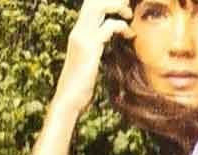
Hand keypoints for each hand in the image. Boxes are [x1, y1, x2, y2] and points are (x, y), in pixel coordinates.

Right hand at [56, 0, 134, 117]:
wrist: (68, 102)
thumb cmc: (79, 89)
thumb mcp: (87, 64)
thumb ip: (94, 52)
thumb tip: (103, 50)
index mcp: (77, 34)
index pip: (89, 7)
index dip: (104, 3)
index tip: (121, 9)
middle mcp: (78, 32)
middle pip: (93, 1)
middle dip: (111, 0)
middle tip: (126, 8)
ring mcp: (82, 38)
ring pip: (98, 6)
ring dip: (117, 6)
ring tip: (128, 15)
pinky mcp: (90, 47)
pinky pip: (108, 26)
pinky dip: (122, 26)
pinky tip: (129, 35)